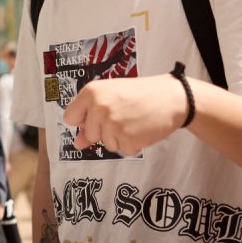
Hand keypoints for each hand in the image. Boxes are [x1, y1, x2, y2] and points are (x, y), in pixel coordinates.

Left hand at [63, 74, 186, 154]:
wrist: (172, 98)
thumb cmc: (141, 94)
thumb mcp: (112, 98)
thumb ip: (90, 119)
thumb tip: (77, 144)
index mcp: (91, 92)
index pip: (69, 117)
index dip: (83, 120)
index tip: (98, 116)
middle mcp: (98, 107)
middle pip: (89, 134)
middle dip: (104, 130)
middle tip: (123, 115)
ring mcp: (112, 124)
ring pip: (106, 144)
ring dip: (120, 138)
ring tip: (134, 120)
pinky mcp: (127, 138)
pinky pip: (123, 150)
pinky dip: (133, 144)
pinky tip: (142, 129)